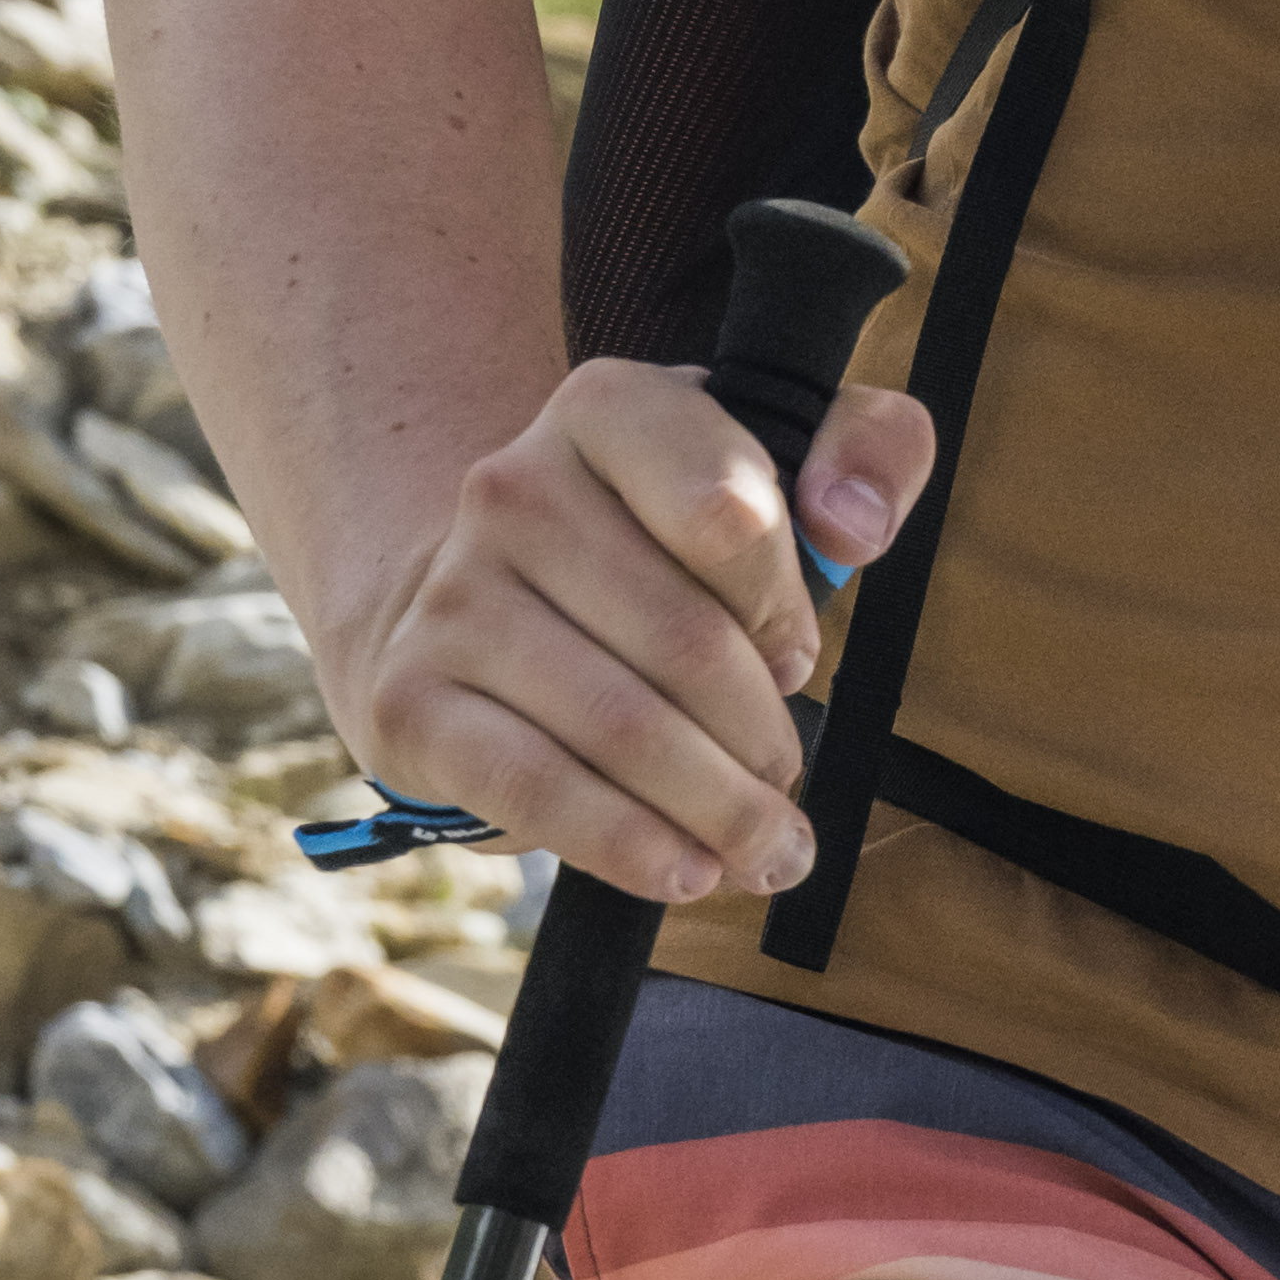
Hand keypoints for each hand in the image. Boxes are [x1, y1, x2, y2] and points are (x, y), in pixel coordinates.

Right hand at [326, 360, 936, 911]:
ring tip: (767, 850)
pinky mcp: (411, 700)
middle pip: (687, 645)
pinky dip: (629, 846)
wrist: (471, 604)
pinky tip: (686, 870)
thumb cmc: (659, 545)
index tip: (793, 655)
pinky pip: (540, 790)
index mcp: (609, 409)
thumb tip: (852, 525)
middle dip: (764, 738)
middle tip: (785, 781)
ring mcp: (451, 596)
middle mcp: (511, 488)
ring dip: (719, 812)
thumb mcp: (776, 464)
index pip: (728, 515)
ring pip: (624, 729)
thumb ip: (868, 448)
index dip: (783, 611)